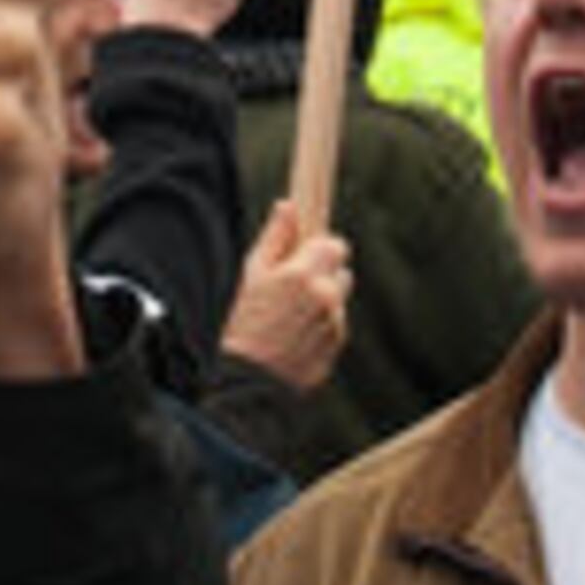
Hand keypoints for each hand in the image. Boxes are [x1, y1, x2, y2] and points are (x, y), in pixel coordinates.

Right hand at [221, 201, 348, 391]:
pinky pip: (336, 325)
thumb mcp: (252, 273)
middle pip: (341, 272)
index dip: (321, 249)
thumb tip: (288, 206)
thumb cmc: (243, 322)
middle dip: (323, 276)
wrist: (247, 379)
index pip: (336, 245)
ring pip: (339, 300)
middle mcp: (325, 297)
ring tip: (291, 317)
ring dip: (324, 302)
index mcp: (303, 274)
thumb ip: (275, 237)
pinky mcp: (337, 344)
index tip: (306, 257)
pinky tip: (296, 336)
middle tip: (293, 290)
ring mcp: (334, 323)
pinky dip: (322, 326)